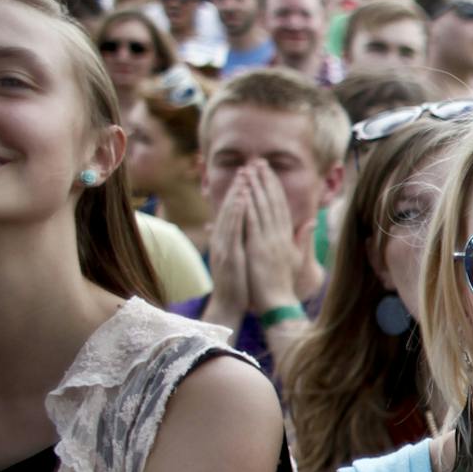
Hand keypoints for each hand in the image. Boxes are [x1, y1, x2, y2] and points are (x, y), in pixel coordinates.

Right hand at [206, 184, 250, 311]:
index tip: (249, 174)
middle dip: (239, 186)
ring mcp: (224, 246)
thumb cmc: (237, 283)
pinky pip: (232, 230)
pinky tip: (242, 199)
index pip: (233, 210)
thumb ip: (236, 240)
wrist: (229, 306)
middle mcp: (223, 239)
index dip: (240, 191)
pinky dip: (236, 213)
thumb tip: (236, 227)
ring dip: (237, 193)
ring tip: (246, 175)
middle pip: (230, 207)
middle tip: (248, 165)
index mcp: (227, 239)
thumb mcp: (237, 257)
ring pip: (229, 215)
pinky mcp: (228, 254)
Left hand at [240, 163, 304, 312]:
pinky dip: (248, 205)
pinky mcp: (258, 246)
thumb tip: (311, 221)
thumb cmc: (284, 283)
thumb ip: (302, 238)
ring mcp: (269, 240)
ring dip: (255, 186)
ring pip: (262, 207)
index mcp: (287, 237)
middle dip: (265, 180)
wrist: (278, 301)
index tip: (269, 171)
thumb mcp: (296, 258)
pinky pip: (252, 222)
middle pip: (272, 201)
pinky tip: (243, 191)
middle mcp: (280, 234)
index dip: (275, 187)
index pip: (281, 206)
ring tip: (248, 169)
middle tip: (258, 161)